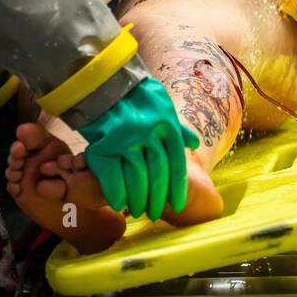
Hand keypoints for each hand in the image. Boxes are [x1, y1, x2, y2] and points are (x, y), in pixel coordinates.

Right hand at [81, 78, 199, 219]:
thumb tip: (193, 143)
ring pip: (137, 179)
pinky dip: (116, 193)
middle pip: (157, 175)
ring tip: (137, 211)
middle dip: (157, 198)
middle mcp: (149, 134)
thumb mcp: (162, 106)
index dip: (177, 188)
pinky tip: (118, 203)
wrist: (103, 82)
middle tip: (154, 213)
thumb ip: (177, 126)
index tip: (177, 205)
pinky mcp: (104, 146)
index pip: (176, 164)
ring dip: (137, 200)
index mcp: (166, 125)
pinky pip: (112, 177)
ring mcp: (126, 140)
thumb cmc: (135, 97)